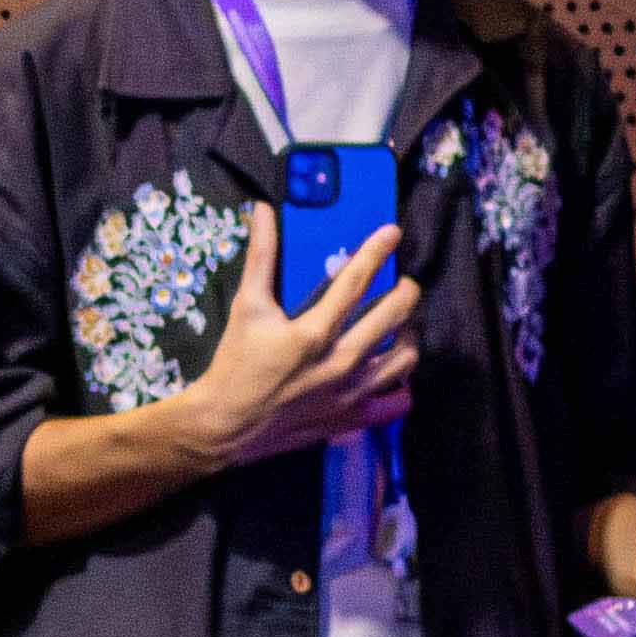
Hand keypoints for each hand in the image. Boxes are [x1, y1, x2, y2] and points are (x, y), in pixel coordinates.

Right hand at [176, 203, 416, 465]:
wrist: (226, 425)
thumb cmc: (235, 363)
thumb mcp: (246, 307)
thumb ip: (260, 258)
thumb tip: (263, 211)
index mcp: (312, 333)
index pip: (354, 282)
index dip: (375, 252)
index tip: (392, 232)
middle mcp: (339, 362)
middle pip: (392, 317)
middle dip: (405, 292)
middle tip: (403, 284)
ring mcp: (350, 393)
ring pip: (404, 360)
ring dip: (410, 336)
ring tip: (403, 327)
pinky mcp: (353, 418)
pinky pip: (397, 402)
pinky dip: (402, 386)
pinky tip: (393, 372)